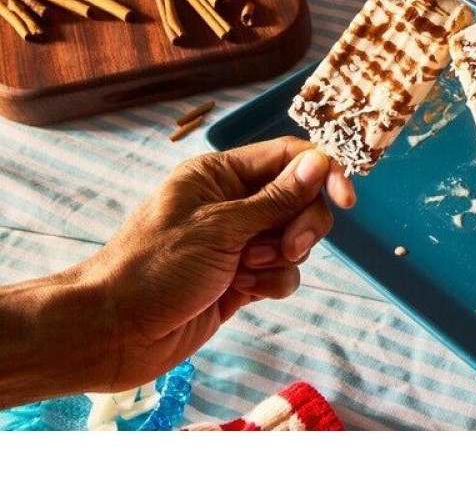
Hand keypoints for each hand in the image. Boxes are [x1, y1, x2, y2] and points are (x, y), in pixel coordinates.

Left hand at [82, 136, 353, 391]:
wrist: (113, 333)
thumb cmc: (154, 268)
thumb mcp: (220, 227)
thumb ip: (276, 198)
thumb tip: (319, 163)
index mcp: (220, 174)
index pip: (287, 157)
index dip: (323, 172)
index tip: (347, 199)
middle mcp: (232, 203)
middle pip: (300, 199)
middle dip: (303, 224)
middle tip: (289, 247)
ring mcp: (238, 243)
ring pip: (294, 239)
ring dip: (282, 257)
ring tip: (247, 271)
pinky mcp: (241, 280)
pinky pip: (282, 273)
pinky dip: (272, 282)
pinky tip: (245, 293)